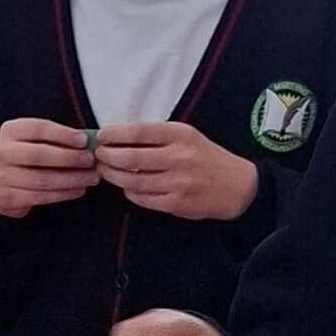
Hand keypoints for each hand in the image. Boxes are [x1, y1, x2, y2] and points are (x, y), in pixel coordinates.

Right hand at [0, 116, 101, 217]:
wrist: (5, 184)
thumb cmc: (29, 158)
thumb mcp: (38, 141)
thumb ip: (58, 140)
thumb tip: (88, 142)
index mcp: (10, 131)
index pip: (38, 129)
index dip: (63, 134)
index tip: (84, 140)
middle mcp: (1, 151)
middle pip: (39, 154)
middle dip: (69, 158)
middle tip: (90, 160)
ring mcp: (1, 176)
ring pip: (42, 179)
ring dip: (71, 179)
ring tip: (90, 178)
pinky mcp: (6, 197)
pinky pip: (40, 197)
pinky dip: (63, 194)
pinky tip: (78, 190)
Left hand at [95, 121, 259, 222]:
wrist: (237, 186)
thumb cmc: (207, 158)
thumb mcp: (188, 136)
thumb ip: (158, 137)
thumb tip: (119, 138)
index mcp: (180, 135)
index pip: (138, 132)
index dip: (114, 134)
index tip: (101, 136)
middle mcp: (179, 157)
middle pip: (130, 158)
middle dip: (107, 157)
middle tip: (98, 156)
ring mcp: (177, 182)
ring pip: (132, 181)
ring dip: (113, 176)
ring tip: (106, 171)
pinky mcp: (176, 204)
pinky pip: (142, 198)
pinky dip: (129, 192)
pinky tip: (127, 187)